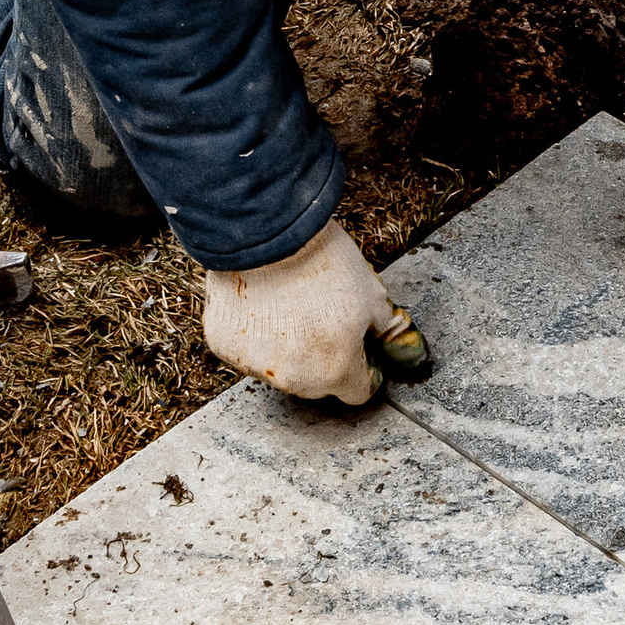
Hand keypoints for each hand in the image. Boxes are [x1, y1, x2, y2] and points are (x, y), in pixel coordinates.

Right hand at [201, 220, 429, 408]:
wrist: (266, 233)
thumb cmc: (323, 262)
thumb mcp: (372, 295)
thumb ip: (387, 332)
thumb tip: (400, 349)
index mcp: (336, 371)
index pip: (358, 392)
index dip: (366, 368)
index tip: (362, 347)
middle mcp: (294, 379)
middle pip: (319, 383)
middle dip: (327, 358)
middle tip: (326, 318)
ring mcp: (254, 365)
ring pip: (280, 367)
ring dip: (289, 348)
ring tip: (292, 305)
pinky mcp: (224, 346)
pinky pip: (247, 349)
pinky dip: (255, 334)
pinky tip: (262, 302)